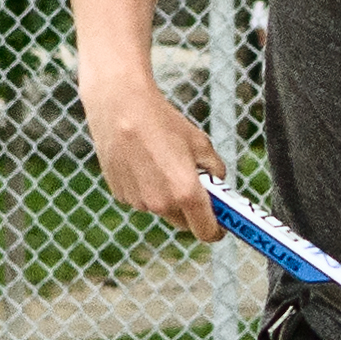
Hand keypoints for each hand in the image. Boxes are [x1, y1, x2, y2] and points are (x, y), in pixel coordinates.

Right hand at [80, 63, 218, 234]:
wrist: (121, 107)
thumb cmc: (163, 122)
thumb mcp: (201, 143)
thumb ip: (214, 169)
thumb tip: (216, 183)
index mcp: (186, 193)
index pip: (206, 232)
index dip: (216, 230)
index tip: (220, 224)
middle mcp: (161, 204)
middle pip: (184, 223)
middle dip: (193, 212)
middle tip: (195, 188)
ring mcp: (138, 201)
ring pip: (161, 209)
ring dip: (167, 197)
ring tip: (163, 163)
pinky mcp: (120, 194)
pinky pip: (141, 199)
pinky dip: (147, 188)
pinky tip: (143, 162)